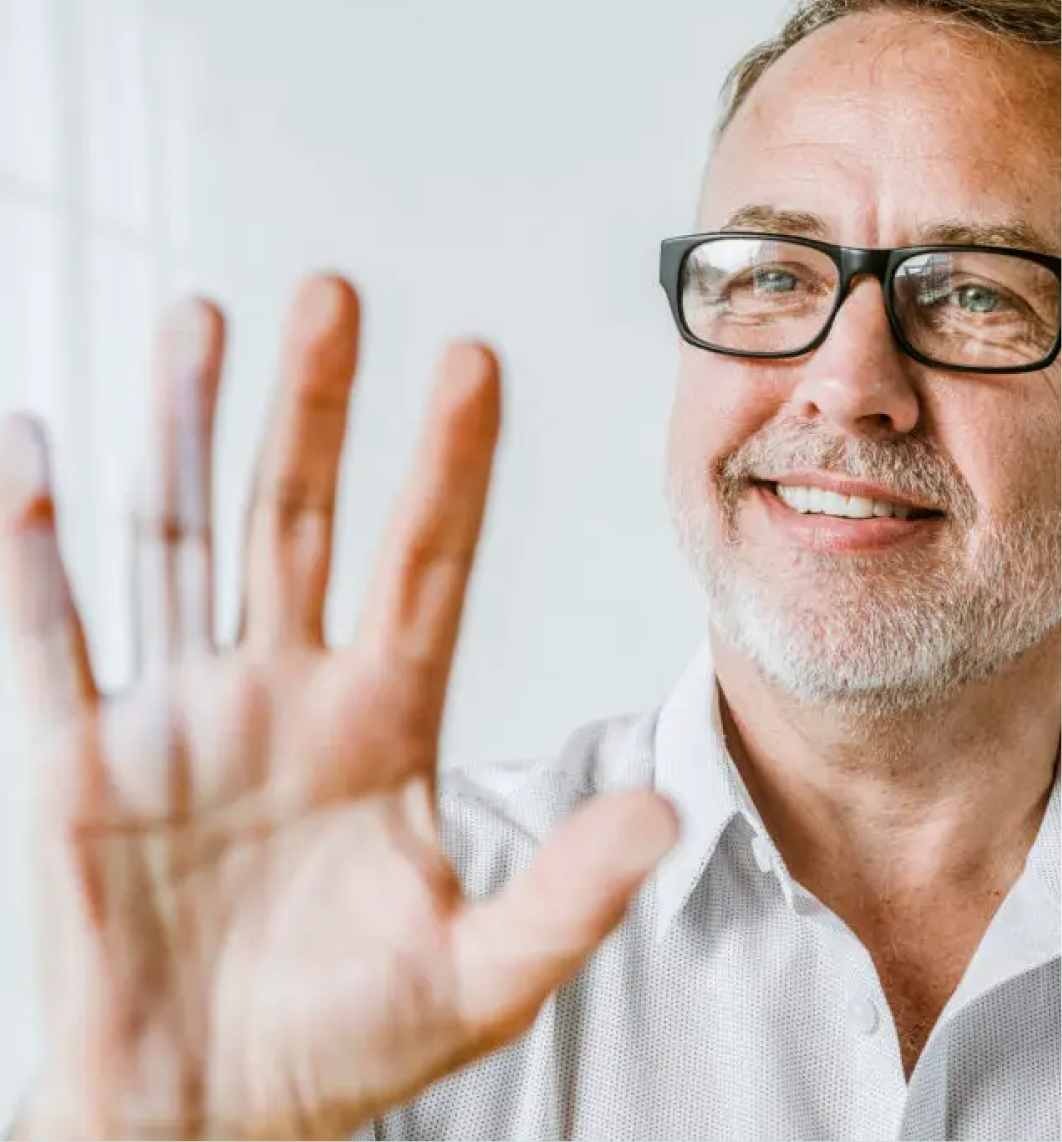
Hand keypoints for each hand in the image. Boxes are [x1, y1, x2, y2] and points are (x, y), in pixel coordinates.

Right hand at [1, 275, 677, 1140]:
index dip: (450, 467)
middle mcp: (286, 691)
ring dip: (186, 429)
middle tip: (335, 293)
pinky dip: (31, 542)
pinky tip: (32, 444)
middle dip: (316, 407)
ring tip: (201, 319)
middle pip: (303, 517)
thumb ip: (568, 894)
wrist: (207, 1114)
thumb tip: (670, 815)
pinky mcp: (80, 755)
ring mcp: (181, 711)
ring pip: (182, 538)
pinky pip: (49, 629)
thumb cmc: (341, 1049)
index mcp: (383, 725)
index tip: (475, 362)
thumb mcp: (477, 977)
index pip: (427, 564)